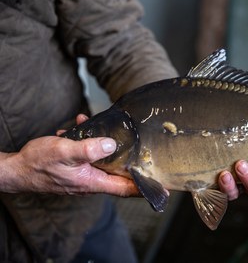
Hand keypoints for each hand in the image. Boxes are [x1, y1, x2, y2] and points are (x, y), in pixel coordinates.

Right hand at [0, 115, 138, 196]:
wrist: (17, 169)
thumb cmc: (38, 164)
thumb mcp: (64, 152)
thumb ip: (89, 149)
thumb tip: (112, 144)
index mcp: (93, 181)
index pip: (126, 188)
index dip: (144, 187)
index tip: (162, 186)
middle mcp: (91, 180)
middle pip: (119, 173)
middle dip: (130, 159)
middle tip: (144, 148)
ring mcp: (84, 174)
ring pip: (104, 160)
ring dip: (106, 144)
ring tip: (103, 126)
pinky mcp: (76, 167)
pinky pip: (90, 154)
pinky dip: (90, 142)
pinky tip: (81, 127)